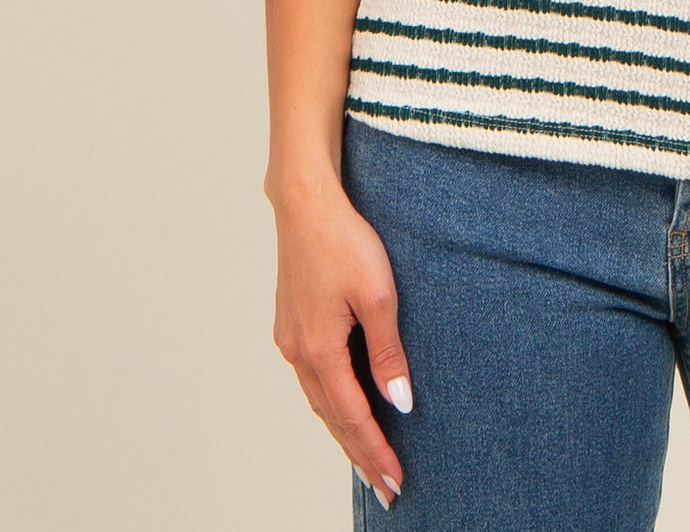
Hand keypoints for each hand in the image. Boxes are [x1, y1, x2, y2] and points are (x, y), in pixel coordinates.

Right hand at [269, 175, 413, 512]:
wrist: (305, 202)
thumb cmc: (344, 241)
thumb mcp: (379, 296)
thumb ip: (388, 352)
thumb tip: (399, 402)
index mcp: (319, 350)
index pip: (352, 418)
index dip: (375, 452)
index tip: (395, 482)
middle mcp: (298, 352)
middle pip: (332, 418)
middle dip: (360, 454)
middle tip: (385, 488)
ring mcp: (290, 338)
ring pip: (320, 400)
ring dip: (344, 431)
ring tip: (368, 458)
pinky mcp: (292, 323)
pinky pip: (314, 378)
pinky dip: (332, 402)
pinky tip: (344, 406)